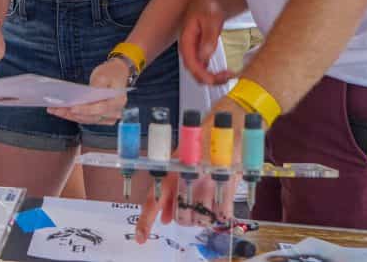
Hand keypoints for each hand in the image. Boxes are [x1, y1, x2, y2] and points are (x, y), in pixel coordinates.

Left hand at [47, 58, 128, 124]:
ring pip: (86, 119)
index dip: (86, 109)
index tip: (72, 108)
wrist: (117, 73)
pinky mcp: (99, 117)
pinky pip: (85, 118)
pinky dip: (72, 116)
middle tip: (56, 109)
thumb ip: (96, 86)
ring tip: (54, 110)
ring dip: (69, 116)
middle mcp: (114, 113)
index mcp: (118, 102)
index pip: (100, 108)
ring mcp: (107, 117)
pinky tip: (60, 111)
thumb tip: (85, 97)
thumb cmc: (111, 73)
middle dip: (72, 114)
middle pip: (91, 117)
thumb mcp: (103, 75)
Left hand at [136, 96, 244, 241]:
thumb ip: (170, 193)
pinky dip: (219, 214)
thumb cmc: (200, 144)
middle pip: (181, 218)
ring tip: (206, 201)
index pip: (154, 201)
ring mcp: (208, 184)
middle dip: (185, 217)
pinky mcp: (227, 188)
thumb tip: (165, 219)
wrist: (226, 128)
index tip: (139, 238)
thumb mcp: (180, 163)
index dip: (145, 222)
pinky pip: (220, 216)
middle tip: (191, 207)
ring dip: (202, 216)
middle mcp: (187, 179)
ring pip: (200, 220)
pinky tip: (219, 203)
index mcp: (171, 171)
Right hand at [179, 0, 234, 85]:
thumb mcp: (211, 18)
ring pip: (200, 70)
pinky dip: (214, 72)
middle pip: (193, 70)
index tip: (213, 80)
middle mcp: (189, 46)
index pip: (189, 62)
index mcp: (186, 38)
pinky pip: (205, 67)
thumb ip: (208, 37)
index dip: (200, 74)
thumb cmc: (210, 3)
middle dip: (208, 78)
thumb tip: (204, 56)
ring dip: (212, 77)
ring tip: (228, 75)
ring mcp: (195, 49)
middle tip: (226, 77)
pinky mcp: (202, 50)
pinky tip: (225, 72)